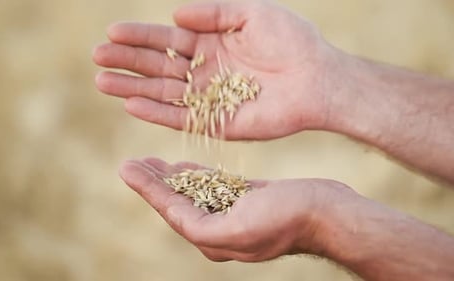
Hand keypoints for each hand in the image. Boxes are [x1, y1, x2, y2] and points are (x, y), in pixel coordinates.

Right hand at [93, 0, 345, 139]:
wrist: (318, 78)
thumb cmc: (292, 40)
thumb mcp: (252, 12)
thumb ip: (214, 12)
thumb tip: (175, 15)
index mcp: (213, 43)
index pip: (169, 40)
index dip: (140, 36)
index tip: (111, 31)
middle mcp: (207, 72)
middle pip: (160, 66)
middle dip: (128, 61)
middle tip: (97, 56)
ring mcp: (211, 99)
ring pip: (164, 93)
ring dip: (133, 87)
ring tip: (102, 80)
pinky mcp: (219, 124)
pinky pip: (183, 118)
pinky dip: (158, 112)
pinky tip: (132, 104)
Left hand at [119, 157, 353, 261]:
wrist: (326, 212)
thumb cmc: (287, 219)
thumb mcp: (239, 227)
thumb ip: (202, 227)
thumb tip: (171, 215)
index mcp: (214, 239)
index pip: (171, 211)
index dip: (147, 189)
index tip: (126, 167)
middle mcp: (220, 230)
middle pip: (178, 202)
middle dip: (155, 182)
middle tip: (135, 161)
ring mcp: (234, 214)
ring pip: (194, 194)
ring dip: (173, 178)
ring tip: (154, 161)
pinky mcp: (248, 200)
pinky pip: (214, 188)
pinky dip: (198, 176)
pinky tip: (187, 167)